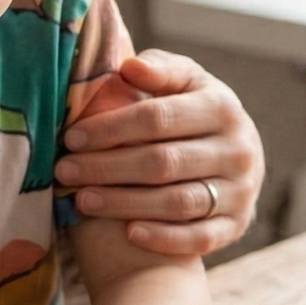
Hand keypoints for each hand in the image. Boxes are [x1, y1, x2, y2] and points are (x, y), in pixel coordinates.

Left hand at [55, 49, 264, 256]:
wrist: (237, 155)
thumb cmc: (191, 112)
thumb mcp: (182, 83)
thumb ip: (157, 71)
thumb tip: (129, 67)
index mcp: (222, 107)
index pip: (157, 118)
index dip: (110, 128)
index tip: (70, 137)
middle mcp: (239, 150)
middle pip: (163, 162)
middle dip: (106, 167)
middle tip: (64, 171)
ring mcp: (241, 190)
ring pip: (178, 202)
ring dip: (125, 203)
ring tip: (81, 200)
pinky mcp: (237, 225)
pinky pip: (201, 237)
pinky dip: (165, 237)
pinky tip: (128, 234)